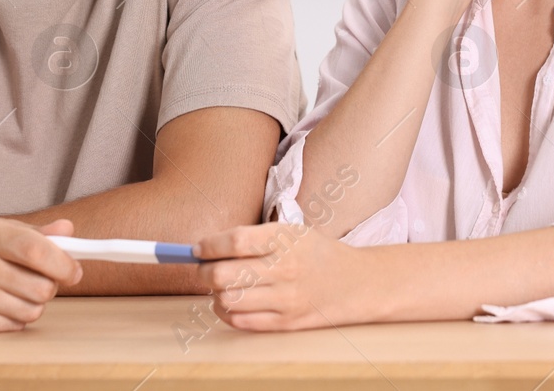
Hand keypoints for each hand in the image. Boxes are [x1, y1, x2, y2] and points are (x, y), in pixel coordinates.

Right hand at [0, 217, 81, 332]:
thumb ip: (34, 233)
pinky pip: (13, 326)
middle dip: (50, 286)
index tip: (74, 270)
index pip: (37, 251)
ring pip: (31, 310)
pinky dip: (15, 317)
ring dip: (33, 303)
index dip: (64, 264)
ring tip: (17, 290)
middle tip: (40, 279)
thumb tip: (68, 230)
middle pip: (41, 287)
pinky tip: (0, 303)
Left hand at [193, 222, 375, 330]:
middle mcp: (285, 268)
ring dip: (216, 293)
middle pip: (224, 274)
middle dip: (204, 271)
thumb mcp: (291, 232)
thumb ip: (252, 238)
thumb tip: (206, 248)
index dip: (209, 245)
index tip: (198, 248)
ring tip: (221, 286)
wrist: (355, 282)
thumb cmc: (315, 253)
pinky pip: (241, 322)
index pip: (235, 241)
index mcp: (285, 239)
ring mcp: (286, 299)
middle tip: (204, 268)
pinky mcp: (286, 322)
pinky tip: (231, 302)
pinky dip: (227, 312)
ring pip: (229, 300)